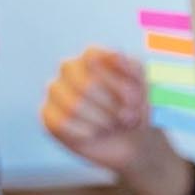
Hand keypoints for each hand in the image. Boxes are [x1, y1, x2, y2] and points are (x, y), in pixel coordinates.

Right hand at [42, 46, 156, 175]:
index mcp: (93, 56)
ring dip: (102, 120)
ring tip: (114, 125)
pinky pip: (61, 123)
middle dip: (112, 106)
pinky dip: (85, 132)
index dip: (116, 82)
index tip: (135, 98)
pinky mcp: (49, 116)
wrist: (134, 141)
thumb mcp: (146, 85)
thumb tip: (116, 54)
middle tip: (129, 116)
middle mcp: (70, 69)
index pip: (94, 58)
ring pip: (73, 105)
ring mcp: (57, 92)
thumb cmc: (138, 108)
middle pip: (86, 84)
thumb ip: (133, 68)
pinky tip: (95, 133)